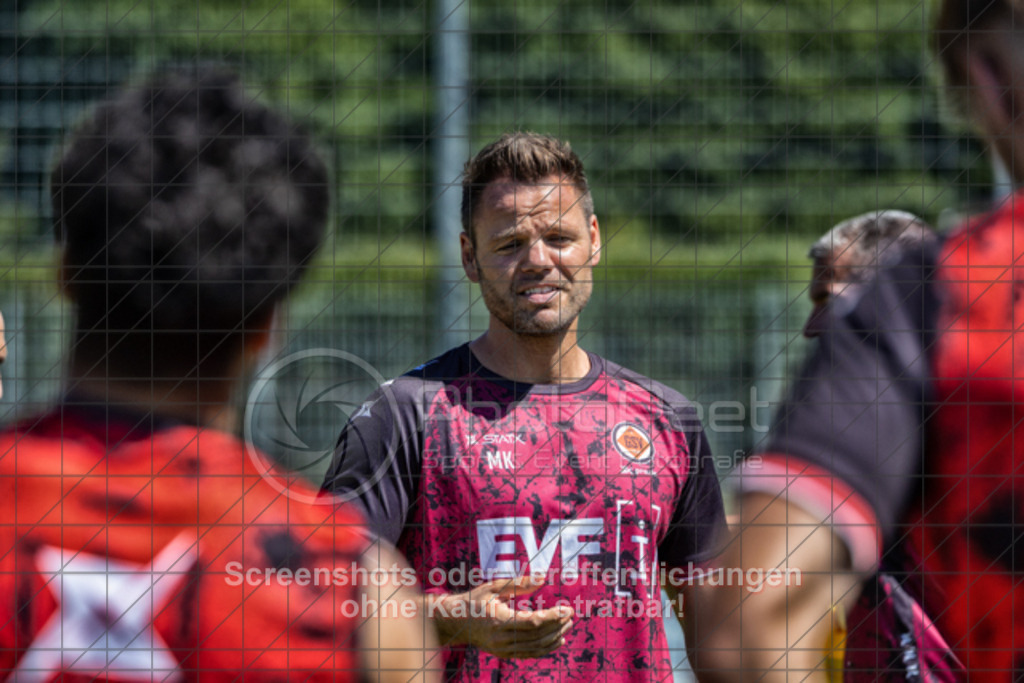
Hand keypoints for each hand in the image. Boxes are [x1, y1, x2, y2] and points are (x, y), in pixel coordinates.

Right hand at [433, 575, 573, 658]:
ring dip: (555, 637)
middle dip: (558, 625)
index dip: (554, 616)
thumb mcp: (495, 587)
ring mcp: (502, 649)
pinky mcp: (503, 654)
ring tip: (568, 626)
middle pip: (538, 636)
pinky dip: (546, 649)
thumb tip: (543, 578)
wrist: (454, 621)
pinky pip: (529, 654)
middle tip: (571, 615)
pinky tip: (557, 640)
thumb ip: (520, 584)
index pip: (534, 622)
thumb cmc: (475, 600)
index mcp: (499, 620)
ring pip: (536, 648)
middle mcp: (501, 639)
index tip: (568, 608)